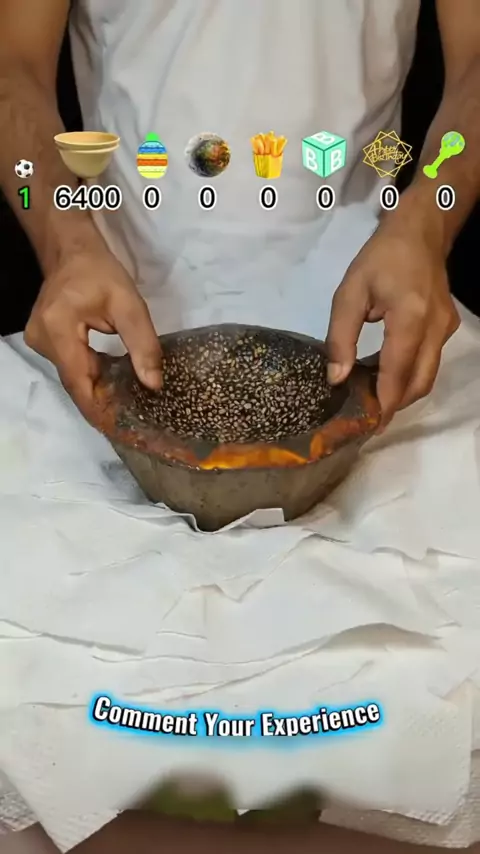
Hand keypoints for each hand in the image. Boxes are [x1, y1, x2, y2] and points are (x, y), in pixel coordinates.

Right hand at [24, 247, 162, 417]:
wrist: (72, 250)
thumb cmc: (100, 272)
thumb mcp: (129, 305)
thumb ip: (143, 345)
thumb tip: (153, 384)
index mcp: (58, 329)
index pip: (79, 382)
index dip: (100, 410)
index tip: (122, 430)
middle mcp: (42, 340)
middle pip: (76, 383)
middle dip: (104, 403)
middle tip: (134, 421)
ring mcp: (39, 342)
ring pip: (74, 378)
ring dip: (99, 391)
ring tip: (129, 407)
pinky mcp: (45, 342)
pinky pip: (71, 368)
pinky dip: (92, 377)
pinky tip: (114, 385)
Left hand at [326, 218, 459, 428]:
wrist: (421, 230)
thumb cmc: (380, 258)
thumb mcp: (349, 293)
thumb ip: (340, 337)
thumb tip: (337, 379)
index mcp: (410, 319)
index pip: (397, 373)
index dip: (383, 403)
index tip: (367, 425)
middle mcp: (435, 329)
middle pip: (419, 383)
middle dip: (395, 405)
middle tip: (368, 418)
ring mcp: (446, 328)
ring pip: (428, 376)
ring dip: (403, 392)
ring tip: (374, 400)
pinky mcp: (448, 326)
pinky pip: (430, 361)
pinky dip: (411, 375)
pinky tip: (386, 375)